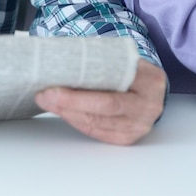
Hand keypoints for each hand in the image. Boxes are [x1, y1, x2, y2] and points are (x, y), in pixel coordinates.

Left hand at [35, 59, 166, 144]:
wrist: (150, 88)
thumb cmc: (131, 69)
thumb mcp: (124, 58)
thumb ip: (101, 58)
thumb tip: (61, 58)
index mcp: (149, 79)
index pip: (113, 84)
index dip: (82, 89)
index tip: (55, 83)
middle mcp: (148, 105)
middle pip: (104, 108)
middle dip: (70, 102)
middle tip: (45, 95)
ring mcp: (140, 125)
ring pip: (98, 123)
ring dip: (69, 113)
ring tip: (48, 102)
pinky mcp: (129, 137)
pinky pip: (99, 132)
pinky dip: (78, 121)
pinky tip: (63, 112)